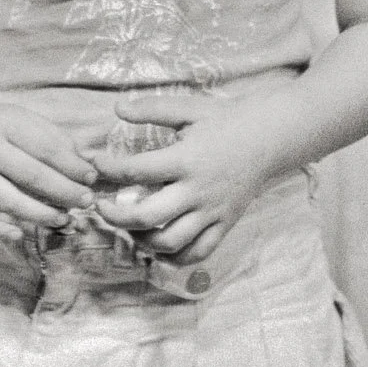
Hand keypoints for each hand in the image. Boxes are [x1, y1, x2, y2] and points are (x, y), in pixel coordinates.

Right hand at [0, 97, 98, 240]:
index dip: (72, 166)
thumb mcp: (27, 120)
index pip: (46, 148)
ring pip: (8, 200)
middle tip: (86, 201)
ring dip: (39, 214)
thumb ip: (58, 141)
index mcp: (5, 122)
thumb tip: (87, 169)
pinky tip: (18, 235)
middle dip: (63, 192)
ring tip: (64, 219)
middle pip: (30, 175)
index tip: (91, 179)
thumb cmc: (2, 128)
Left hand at [96, 93, 276, 263]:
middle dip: (114, 216)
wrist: (271, 137)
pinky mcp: (224, 224)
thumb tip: (116, 109)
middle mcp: (197, 191)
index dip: (108, 169)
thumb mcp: (190, 109)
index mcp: (186, 160)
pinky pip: (198, 252)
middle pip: (146, 216)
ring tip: (128, 228)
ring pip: (169, 242)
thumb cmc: (227, 121)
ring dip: (141, 240)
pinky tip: (158, 247)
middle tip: (101, 206)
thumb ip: (152, 110)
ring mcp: (212, 212)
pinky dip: (174, 257)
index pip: (135, 171)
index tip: (96, 165)